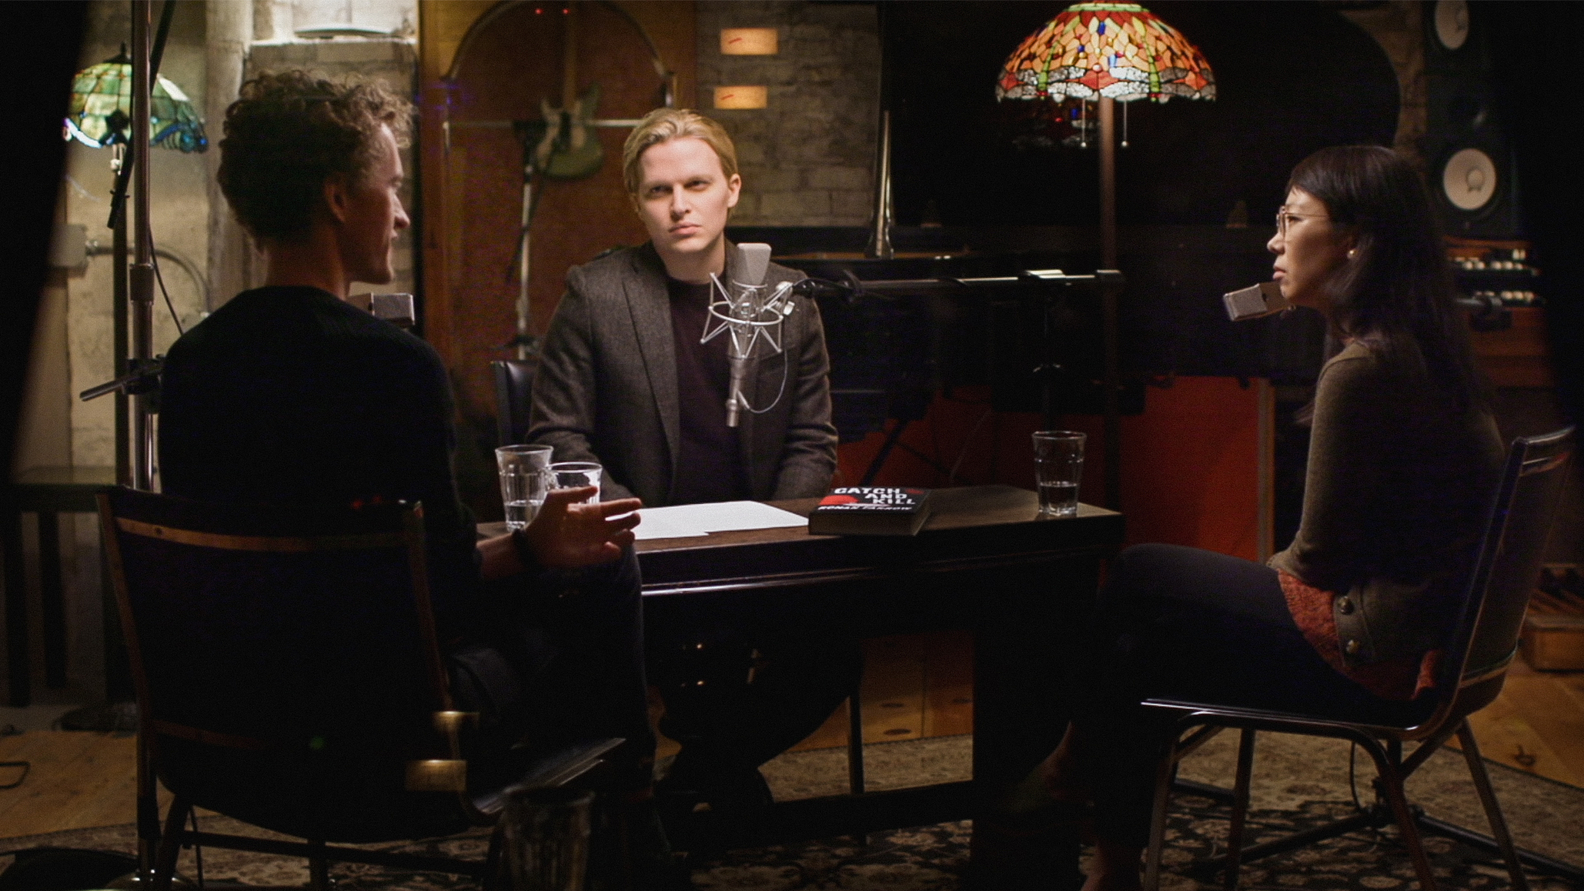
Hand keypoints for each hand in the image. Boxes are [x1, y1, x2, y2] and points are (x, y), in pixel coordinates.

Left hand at [521, 487, 641, 567]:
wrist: (536, 541)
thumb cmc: (547, 518)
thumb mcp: (557, 499)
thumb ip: (575, 492)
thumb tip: (596, 488)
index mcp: (593, 512)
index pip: (615, 508)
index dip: (627, 505)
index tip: (638, 503)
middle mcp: (599, 527)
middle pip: (622, 523)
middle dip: (632, 520)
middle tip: (635, 517)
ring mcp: (597, 542)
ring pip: (620, 540)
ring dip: (627, 537)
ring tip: (629, 534)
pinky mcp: (592, 556)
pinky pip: (608, 555)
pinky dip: (613, 552)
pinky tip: (612, 547)